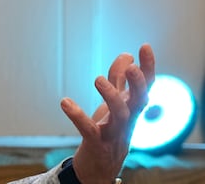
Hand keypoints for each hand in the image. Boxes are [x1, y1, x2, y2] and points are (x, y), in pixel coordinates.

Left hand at [60, 43, 154, 183]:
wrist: (101, 166)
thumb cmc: (110, 130)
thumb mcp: (115, 103)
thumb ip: (119, 80)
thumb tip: (126, 55)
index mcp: (131, 107)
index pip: (146, 86)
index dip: (148, 67)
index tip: (144, 46)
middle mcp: (127, 119)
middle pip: (140, 100)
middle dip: (138, 83)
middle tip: (132, 67)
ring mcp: (114, 132)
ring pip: (120, 115)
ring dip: (111, 96)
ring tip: (98, 79)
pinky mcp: (96, 144)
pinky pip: (88, 129)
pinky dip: (77, 115)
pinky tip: (65, 102)